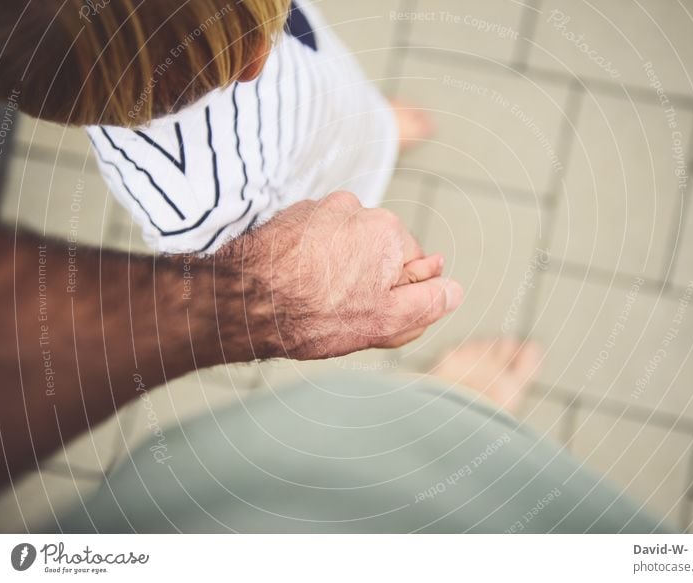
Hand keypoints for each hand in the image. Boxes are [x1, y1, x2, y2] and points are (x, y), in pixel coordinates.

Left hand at [216, 191, 462, 360]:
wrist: (239, 303)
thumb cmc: (311, 315)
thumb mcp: (384, 321)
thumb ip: (427, 303)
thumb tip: (453, 290)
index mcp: (386, 231)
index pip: (414, 265)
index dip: (398, 295)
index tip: (373, 311)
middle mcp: (355, 208)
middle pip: (379, 251)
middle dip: (369, 280)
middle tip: (343, 311)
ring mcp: (318, 208)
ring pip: (346, 246)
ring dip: (340, 270)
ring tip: (315, 299)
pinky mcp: (290, 216)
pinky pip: (317, 240)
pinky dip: (313, 261)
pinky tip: (298, 285)